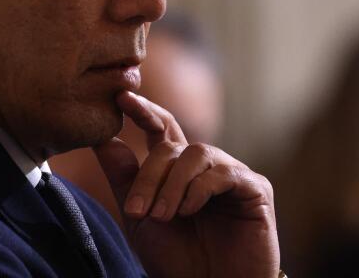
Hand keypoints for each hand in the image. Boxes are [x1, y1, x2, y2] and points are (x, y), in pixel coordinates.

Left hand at [94, 91, 279, 277]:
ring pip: (196, 154)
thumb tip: (102, 139)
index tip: (121, 97)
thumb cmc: (178, 261)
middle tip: (139, 211)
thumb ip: (124, 179)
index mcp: (178, 171)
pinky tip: (189, 210)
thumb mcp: (140, 219)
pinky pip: (225, 173)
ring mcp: (233, 175)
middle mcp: (206, 166)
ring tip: (163, 216)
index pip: (162, 128)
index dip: (144, 110)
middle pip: (172, 145)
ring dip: (173, 185)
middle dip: (150, 176)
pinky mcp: (256, 189)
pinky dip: (200, 189)